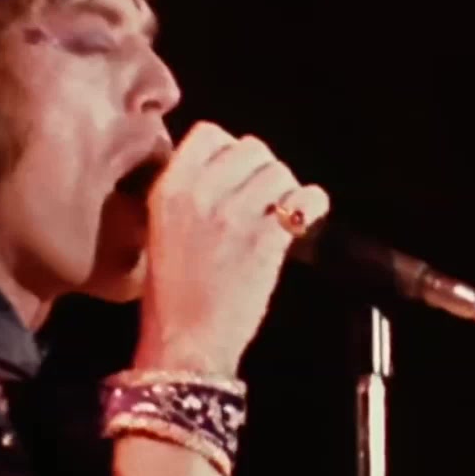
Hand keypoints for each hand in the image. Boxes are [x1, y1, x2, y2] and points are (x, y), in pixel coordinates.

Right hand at [132, 121, 329, 374]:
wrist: (187, 342)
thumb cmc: (173, 295)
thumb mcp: (162, 230)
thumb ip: (188, 193)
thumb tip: (222, 168)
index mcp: (170, 189)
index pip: (210, 133)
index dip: (229, 150)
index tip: (235, 174)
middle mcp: (202, 194)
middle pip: (251, 147)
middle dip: (261, 169)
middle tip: (261, 198)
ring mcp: (236, 214)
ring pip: (279, 171)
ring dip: (285, 190)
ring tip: (279, 214)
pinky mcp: (267, 238)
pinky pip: (305, 199)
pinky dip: (312, 205)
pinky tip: (306, 218)